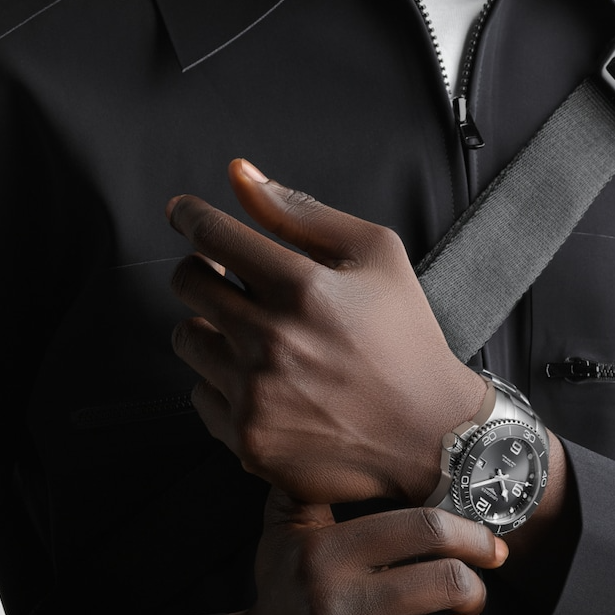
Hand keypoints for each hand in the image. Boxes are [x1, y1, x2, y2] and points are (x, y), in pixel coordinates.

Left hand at [166, 159, 484, 503]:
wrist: (430, 434)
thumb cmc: (405, 338)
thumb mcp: (375, 254)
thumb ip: (301, 211)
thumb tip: (240, 175)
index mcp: (303, 288)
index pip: (213, 234)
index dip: (191, 216)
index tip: (183, 213)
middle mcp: (272, 341)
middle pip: (186, 282)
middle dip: (200, 269)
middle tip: (227, 277)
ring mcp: (256, 394)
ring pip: (186, 338)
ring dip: (209, 327)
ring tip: (253, 335)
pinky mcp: (247, 439)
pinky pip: (199, 395)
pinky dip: (222, 383)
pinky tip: (264, 382)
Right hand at [181, 489, 507, 614]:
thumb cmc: (283, 602)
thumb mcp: (284, 538)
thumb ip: (311, 488)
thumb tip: (333, 440)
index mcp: (326, 554)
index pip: (425, 529)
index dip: (472, 535)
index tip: (491, 547)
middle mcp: (338, 603)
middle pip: (453, 582)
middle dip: (474, 590)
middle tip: (466, 595)